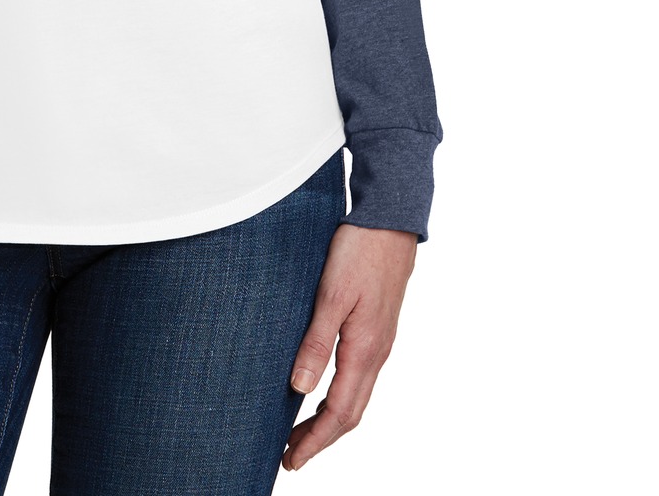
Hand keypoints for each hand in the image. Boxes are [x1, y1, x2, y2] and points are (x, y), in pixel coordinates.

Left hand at [282, 221, 416, 471]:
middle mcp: (376, 352)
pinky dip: (340, 394)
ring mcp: (379, 341)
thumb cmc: (359, 251)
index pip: (339, 412)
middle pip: (350, 411)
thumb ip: (316, 342)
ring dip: (329, 418)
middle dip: (321, 438)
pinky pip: (359, 375)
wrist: (391, 220)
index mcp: (365, 350)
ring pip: (356, 395)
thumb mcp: (331, 295)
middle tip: (290, 455)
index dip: (315, 441)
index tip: (291, 460)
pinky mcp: (377, 327)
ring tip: (301, 430)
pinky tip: (322, 388)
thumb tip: (300, 388)